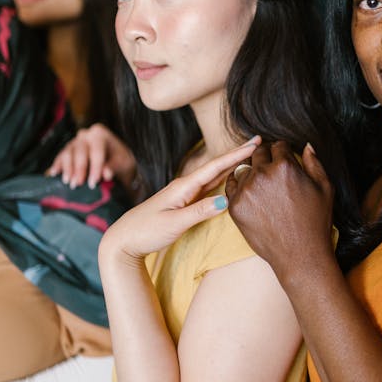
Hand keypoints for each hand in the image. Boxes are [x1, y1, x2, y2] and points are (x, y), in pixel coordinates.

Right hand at [47, 123, 136, 189]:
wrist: (116, 160)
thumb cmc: (120, 160)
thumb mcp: (122, 163)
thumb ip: (114, 167)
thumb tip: (106, 174)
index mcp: (100, 134)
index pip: (96, 151)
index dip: (94, 167)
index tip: (93, 182)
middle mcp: (85, 135)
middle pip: (80, 152)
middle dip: (79, 169)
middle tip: (78, 184)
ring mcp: (75, 141)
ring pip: (67, 153)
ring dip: (67, 169)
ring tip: (68, 182)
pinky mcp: (67, 150)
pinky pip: (60, 157)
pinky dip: (57, 166)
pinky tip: (54, 174)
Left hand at [99, 137, 260, 265]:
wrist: (123, 240)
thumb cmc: (145, 231)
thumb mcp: (174, 223)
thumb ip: (200, 212)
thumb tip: (226, 199)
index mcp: (183, 186)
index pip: (215, 166)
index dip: (236, 154)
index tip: (255, 142)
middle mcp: (185, 186)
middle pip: (216, 166)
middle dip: (238, 154)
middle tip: (259, 142)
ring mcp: (184, 194)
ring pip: (213, 175)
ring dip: (232, 165)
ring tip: (250, 156)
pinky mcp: (183, 203)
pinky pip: (208, 187)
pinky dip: (222, 179)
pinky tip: (229, 178)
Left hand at [225, 141, 334, 282]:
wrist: (299, 254)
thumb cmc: (315, 221)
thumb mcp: (324, 187)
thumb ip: (314, 162)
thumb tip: (306, 145)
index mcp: (284, 166)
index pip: (278, 145)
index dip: (282, 151)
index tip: (283, 158)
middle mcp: (262, 174)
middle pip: (258, 153)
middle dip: (265, 158)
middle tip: (272, 169)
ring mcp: (246, 190)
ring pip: (243, 168)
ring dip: (251, 170)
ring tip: (261, 182)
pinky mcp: (235, 206)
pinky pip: (231, 185)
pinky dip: (238, 184)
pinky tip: (249, 191)